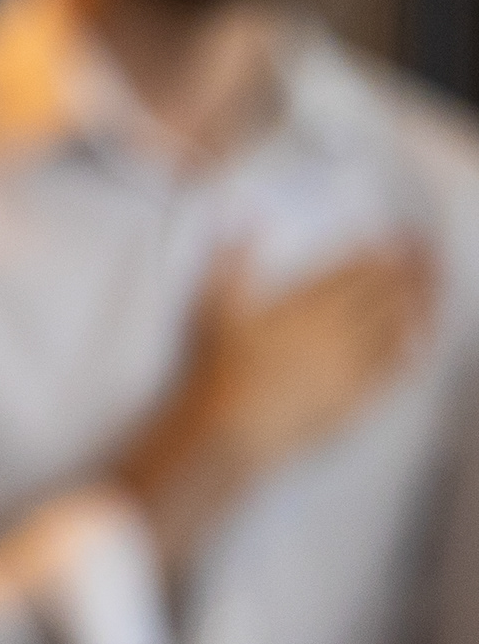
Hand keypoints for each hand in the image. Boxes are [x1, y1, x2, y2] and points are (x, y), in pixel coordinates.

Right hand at [114, 239, 434, 564]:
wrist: (235, 426)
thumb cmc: (217, 364)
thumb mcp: (211, 302)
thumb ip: (231, 258)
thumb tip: (245, 217)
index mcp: (303, 302)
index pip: (352, 271)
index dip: (377, 254)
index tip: (396, 240)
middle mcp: (336, 328)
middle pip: (382, 292)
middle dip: (408, 270)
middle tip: (427, 253)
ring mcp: (352, 362)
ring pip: (396, 324)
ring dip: (418, 301)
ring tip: (432, 286)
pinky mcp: (359, 394)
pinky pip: (394, 366)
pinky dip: (410, 346)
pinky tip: (418, 338)